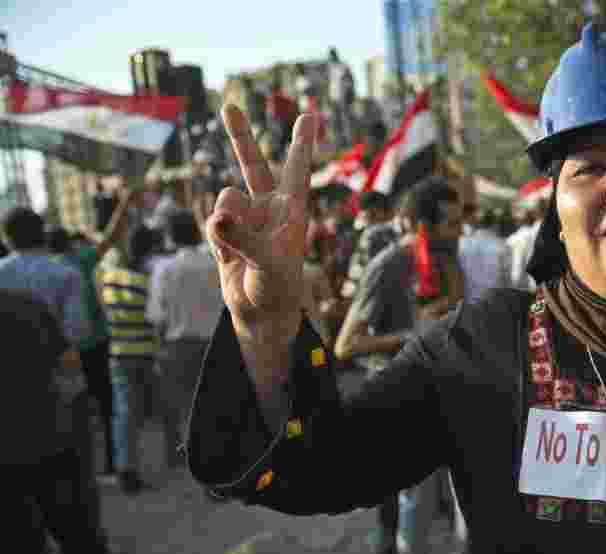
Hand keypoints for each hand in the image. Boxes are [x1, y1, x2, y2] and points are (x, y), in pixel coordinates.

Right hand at [205, 105, 316, 338]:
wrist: (260, 312)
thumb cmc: (278, 289)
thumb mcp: (268, 266)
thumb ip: (243, 239)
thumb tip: (218, 216)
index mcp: (292, 211)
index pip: (296, 170)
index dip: (301, 142)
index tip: (310, 114)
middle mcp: (269, 207)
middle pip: (253, 164)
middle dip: (240, 136)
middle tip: (229, 105)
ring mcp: (246, 217)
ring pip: (225, 200)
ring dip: (226, 228)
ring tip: (241, 254)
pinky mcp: (226, 230)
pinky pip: (212, 222)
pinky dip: (217, 242)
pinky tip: (229, 259)